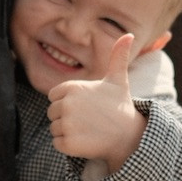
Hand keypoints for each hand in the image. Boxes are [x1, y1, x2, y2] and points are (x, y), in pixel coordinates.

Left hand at [47, 33, 147, 172]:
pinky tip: (85, 141)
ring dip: (68, 132)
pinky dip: (68, 145)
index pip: (54, 96)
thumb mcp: (118, 80)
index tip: (86, 107)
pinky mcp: (68, 143)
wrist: (129, 136)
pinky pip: (57, 143)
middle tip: (89, 120)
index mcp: (72, 87)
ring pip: (54, 128)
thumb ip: (117, 56)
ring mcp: (67, 124)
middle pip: (52, 113)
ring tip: (88, 131)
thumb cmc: (121, 106)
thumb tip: (129, 34)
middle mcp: (67, 104)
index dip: (68, 103)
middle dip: (67, 118)